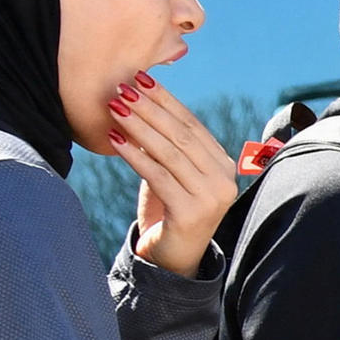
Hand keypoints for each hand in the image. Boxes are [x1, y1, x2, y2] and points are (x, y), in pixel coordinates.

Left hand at [94, 75, 240, 277]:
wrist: (172, 259)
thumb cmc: (168, 210)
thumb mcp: (171, 172)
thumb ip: (168, 145)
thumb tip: (142, 100)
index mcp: (224, 164)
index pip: (192, 125)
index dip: (166, 100)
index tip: (140, 79)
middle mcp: (224, 179)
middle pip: (181, 135)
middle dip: (150, 108)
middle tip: (123, 88)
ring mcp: (211, 198)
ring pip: (169, 153)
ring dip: (139, 126)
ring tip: (115, 108)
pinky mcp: (192, 214)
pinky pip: (158, 177)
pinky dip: (135, 156)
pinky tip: (115, 140)